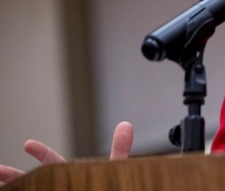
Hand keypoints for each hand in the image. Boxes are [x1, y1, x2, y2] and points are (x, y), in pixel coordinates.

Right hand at [0, 121, 132, 184]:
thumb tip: (127, 124)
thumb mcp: (114, 170)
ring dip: (16, 188)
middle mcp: (60, 185)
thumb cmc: (111, 187)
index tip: (27, 143)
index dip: (42, 153)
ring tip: (1, 186)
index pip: (53, 163)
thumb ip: (119, 150)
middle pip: (34, 180)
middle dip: (15, 176)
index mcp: (70, 175)